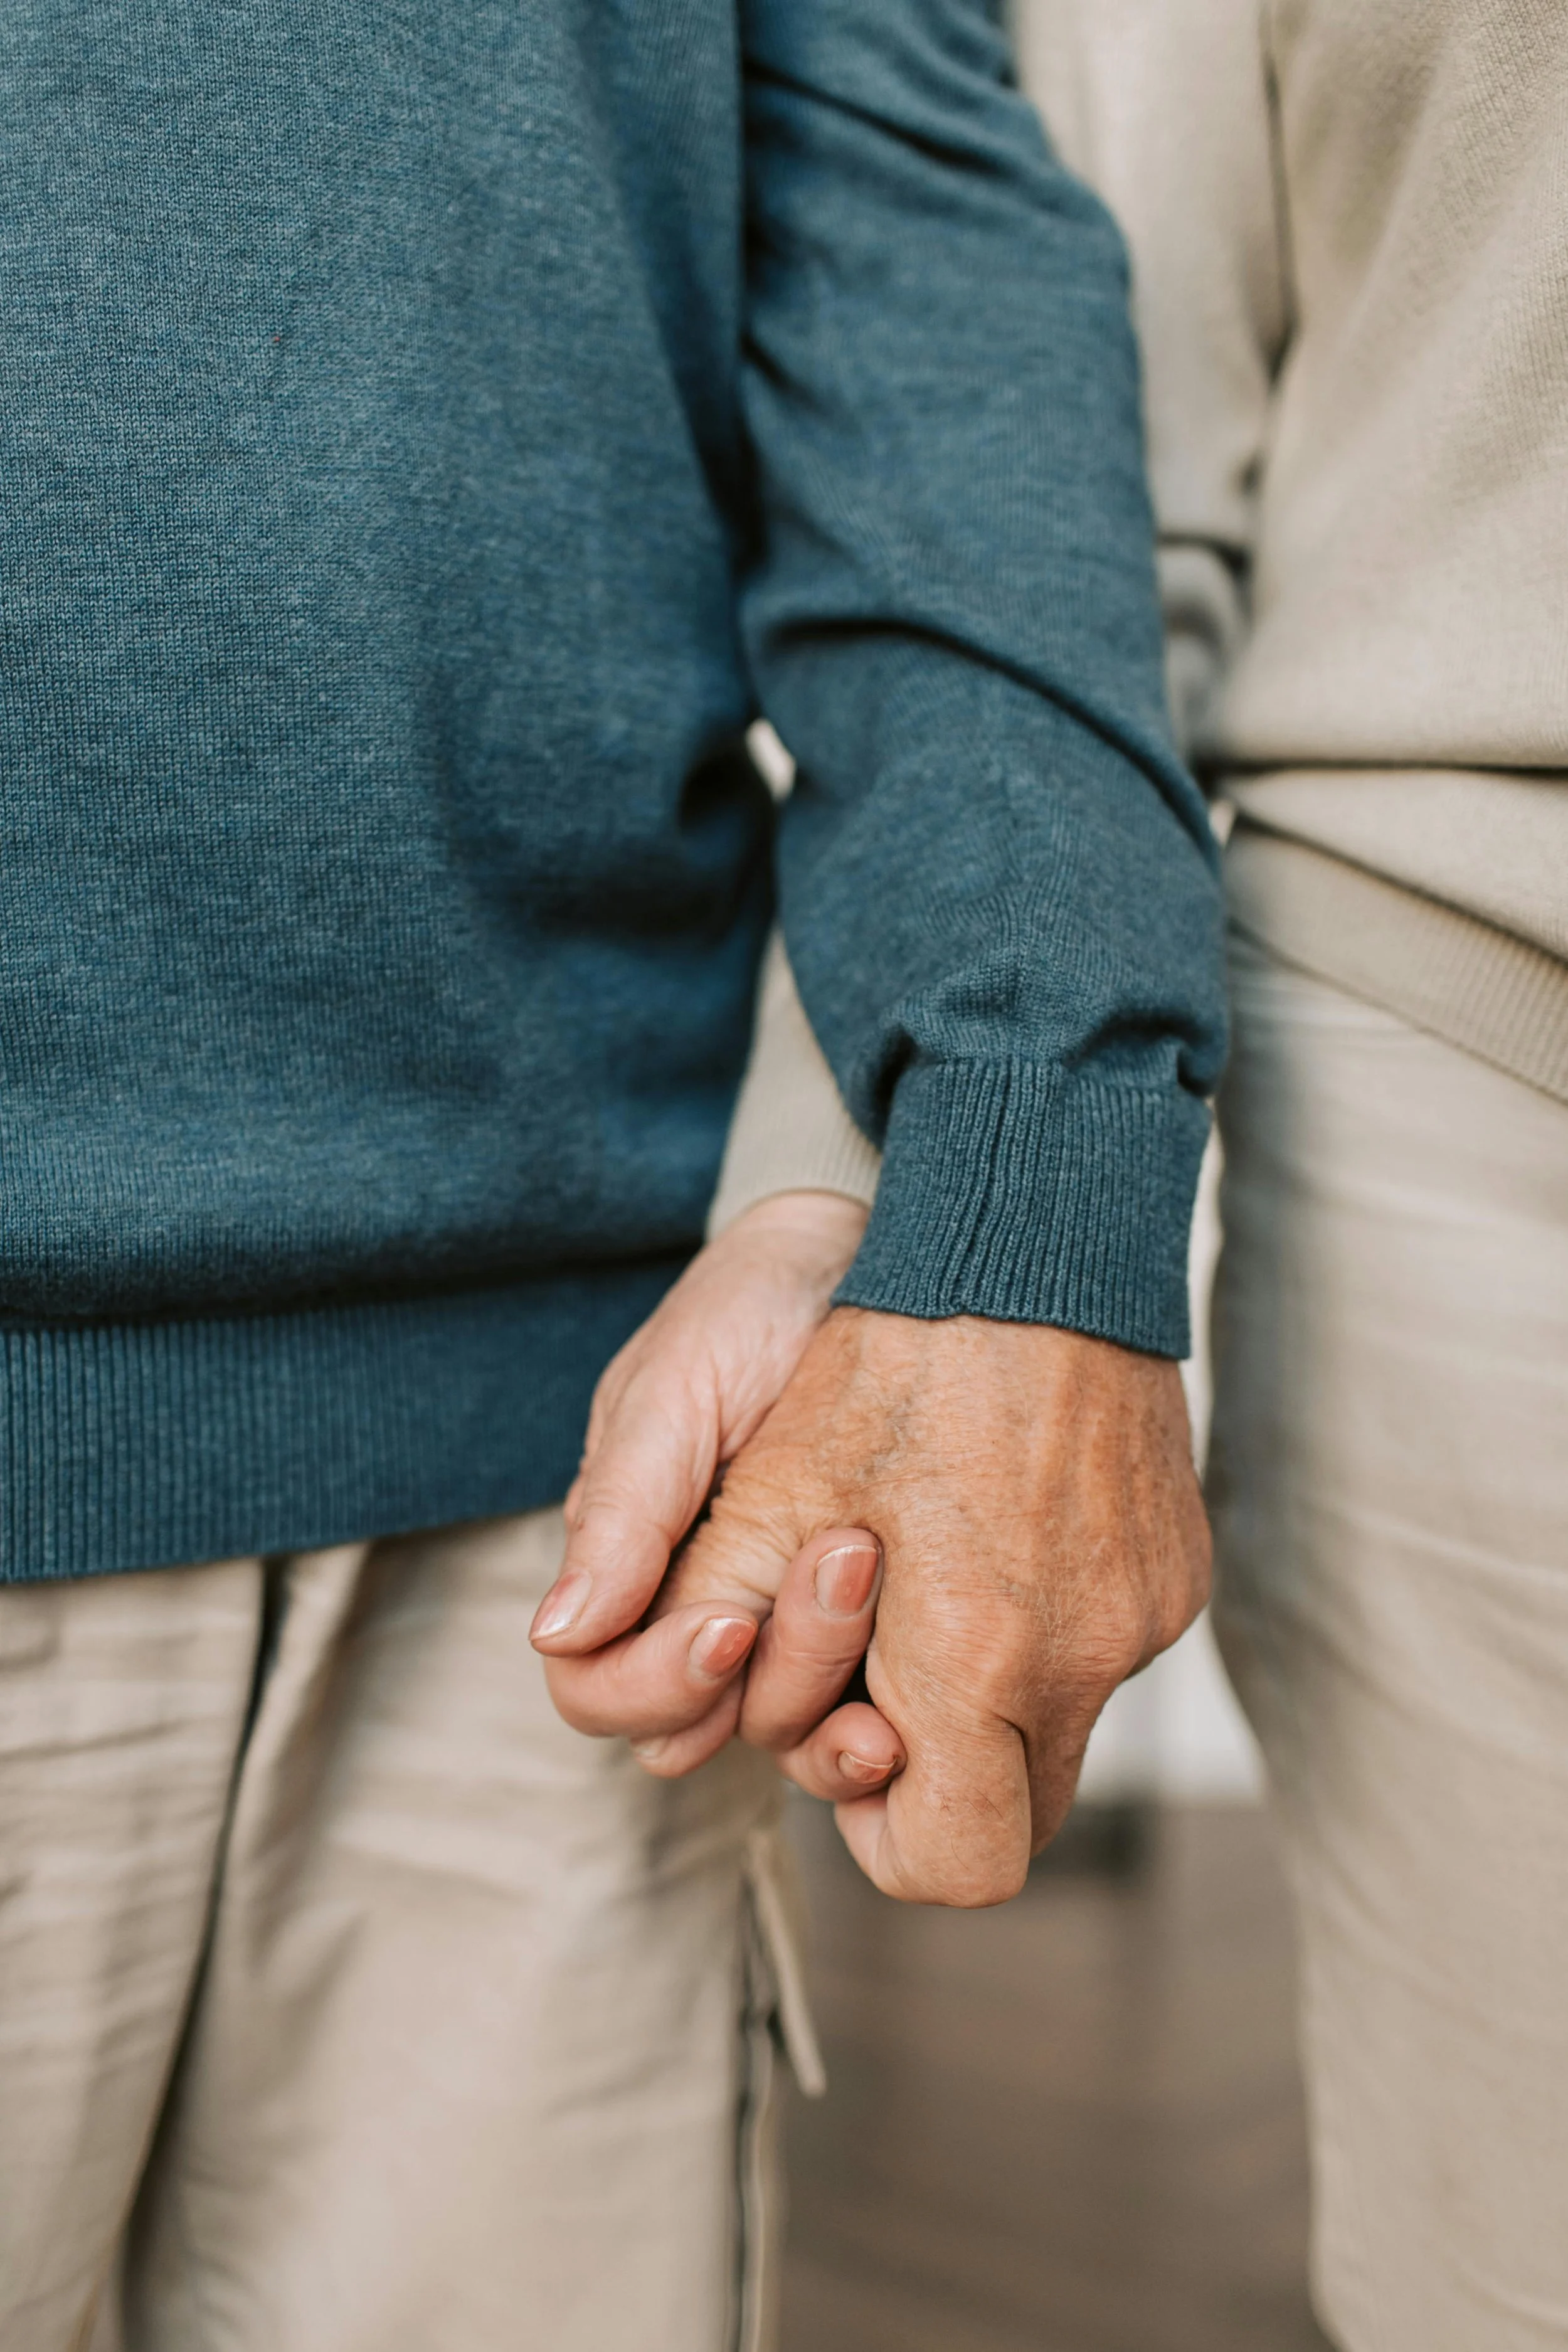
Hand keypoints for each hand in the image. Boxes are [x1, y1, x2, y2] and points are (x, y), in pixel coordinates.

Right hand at [533, 1191, 906, 1801]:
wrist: (861, 1252)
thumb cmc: (750, 1307)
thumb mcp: (676, 1389)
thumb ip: (620, 1511)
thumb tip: (556, 1633)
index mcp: (628, 1562)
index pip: (597, 1685)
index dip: (654, 1683)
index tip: (731, 1624)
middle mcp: (700, 1607)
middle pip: (692, 1729)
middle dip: (767, 1689)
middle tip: (843, 1586)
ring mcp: (786, 1619)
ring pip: (784, 1736)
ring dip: (835, 1719)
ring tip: (891, 1658)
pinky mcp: (872, 1621)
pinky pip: (867, 1706)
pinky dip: (897, 1710)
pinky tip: (934, 1691)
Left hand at [537, 1271, 1210, 1905]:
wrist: (1041, 1218)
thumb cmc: (892, 1342)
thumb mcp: (758, 1466)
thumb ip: (670, 1583)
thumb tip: (564, 1645)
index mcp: (980, 1659)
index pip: (949, 1865)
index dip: (881, 1833)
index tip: (844, 1739)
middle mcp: (1088, 1657)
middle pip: (1007, 1815)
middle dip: (926, 1765)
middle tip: (870, 1657)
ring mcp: (1148, 1612)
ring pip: (1053, 1726)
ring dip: (981, 1684)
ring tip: (924, 1556)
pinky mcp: (1179, 1566)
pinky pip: (1100, 1647)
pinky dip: (1038, 1621)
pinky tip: (989, 1516)